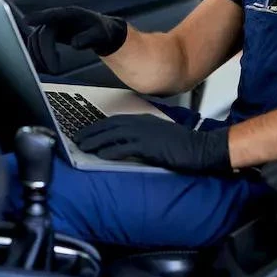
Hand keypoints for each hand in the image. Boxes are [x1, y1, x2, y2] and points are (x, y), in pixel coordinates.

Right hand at [25, 6, 126, 73]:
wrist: (101, 33)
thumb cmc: (102, 31)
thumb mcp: (100, 34)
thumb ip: (88, 37)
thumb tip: (75, 44)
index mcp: (70, 13)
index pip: (52, 14)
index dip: (39, 17)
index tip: (27, 20)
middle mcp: (57, 18)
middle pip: (41, 34)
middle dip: (44, 54)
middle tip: (54, 70)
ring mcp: (51, 26)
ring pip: (35, 40)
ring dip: (39, 57)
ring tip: (51, 70)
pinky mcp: (49, 34)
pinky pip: (36, 45)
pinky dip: (38, 56)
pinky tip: (46, 66)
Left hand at [75, 114, 230, 174]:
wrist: (200, 149)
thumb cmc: (182, 145)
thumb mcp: (160, 136)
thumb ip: (144, 136)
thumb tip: (127, 144)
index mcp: (144, 120)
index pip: (115, 120)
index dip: (98, 126)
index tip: (86, 131)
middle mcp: (141, 123)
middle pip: (109, 125)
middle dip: (91, 132)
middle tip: (77, 139)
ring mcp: (145, 134)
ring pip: (113, 136)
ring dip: (96, 141)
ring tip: (82, 147)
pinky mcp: (149, 147)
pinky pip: (124, 148)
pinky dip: (111, 151)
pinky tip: (101, 156)